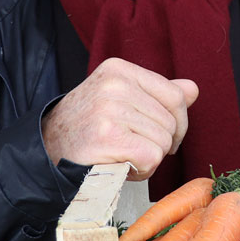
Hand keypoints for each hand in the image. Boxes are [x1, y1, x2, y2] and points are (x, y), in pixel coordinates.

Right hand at [41, 58, 198, 178]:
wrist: (47, 151)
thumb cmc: (88, 128)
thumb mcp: (121, 101)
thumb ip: (158, 95)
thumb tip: (192, 89)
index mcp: (119, 70)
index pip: (175, 95)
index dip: (179, 122)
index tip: (168, 137)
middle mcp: (114, 84)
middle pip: (171, 121)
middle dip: (161, 144)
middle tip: (135, 151)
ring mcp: (110, 108)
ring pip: (163, 141)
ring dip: (149, 159)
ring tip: (124, 157)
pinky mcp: (107, 135)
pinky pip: (151, 157)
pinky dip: (142, 171)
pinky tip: (122, 167)